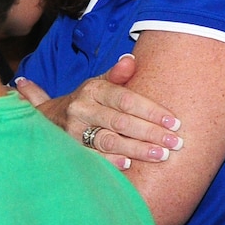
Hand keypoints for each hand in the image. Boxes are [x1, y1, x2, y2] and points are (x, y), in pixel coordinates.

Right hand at [15, 54, 181, 170]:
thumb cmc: (87, 101)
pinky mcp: (70, 148)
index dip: (152, 111)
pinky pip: (93, 156)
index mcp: (93, 89)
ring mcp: (74, 130)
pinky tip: (129, 165)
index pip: (126, 100)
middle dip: (150, 133)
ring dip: (137, 149)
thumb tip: (130, 60)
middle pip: (120, 122)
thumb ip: (117, 74)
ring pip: (108, 141)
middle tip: (175, 143)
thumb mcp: (99, 84)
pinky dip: (111, 161)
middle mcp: (82, 109)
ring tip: (161, 155)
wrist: (49, 119)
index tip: (174, 122)